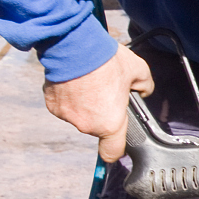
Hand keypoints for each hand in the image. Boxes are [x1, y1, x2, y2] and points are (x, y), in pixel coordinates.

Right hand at [44, 43, 153, 161]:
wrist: (73, 45)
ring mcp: (67, 116)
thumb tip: (144, 92)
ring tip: (90, 83)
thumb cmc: (106, 59)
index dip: (116, 150)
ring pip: (80, 116)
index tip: (118, 144)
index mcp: (110, 123)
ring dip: (85, 105)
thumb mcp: (139, 70)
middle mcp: (87, 125)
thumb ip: (145, 87)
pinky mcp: (53, 105)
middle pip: (97, 128)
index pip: (112, 153)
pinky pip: (65, 106)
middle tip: (107, 92)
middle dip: (103, 113)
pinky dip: (70, 97)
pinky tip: (76, 81)